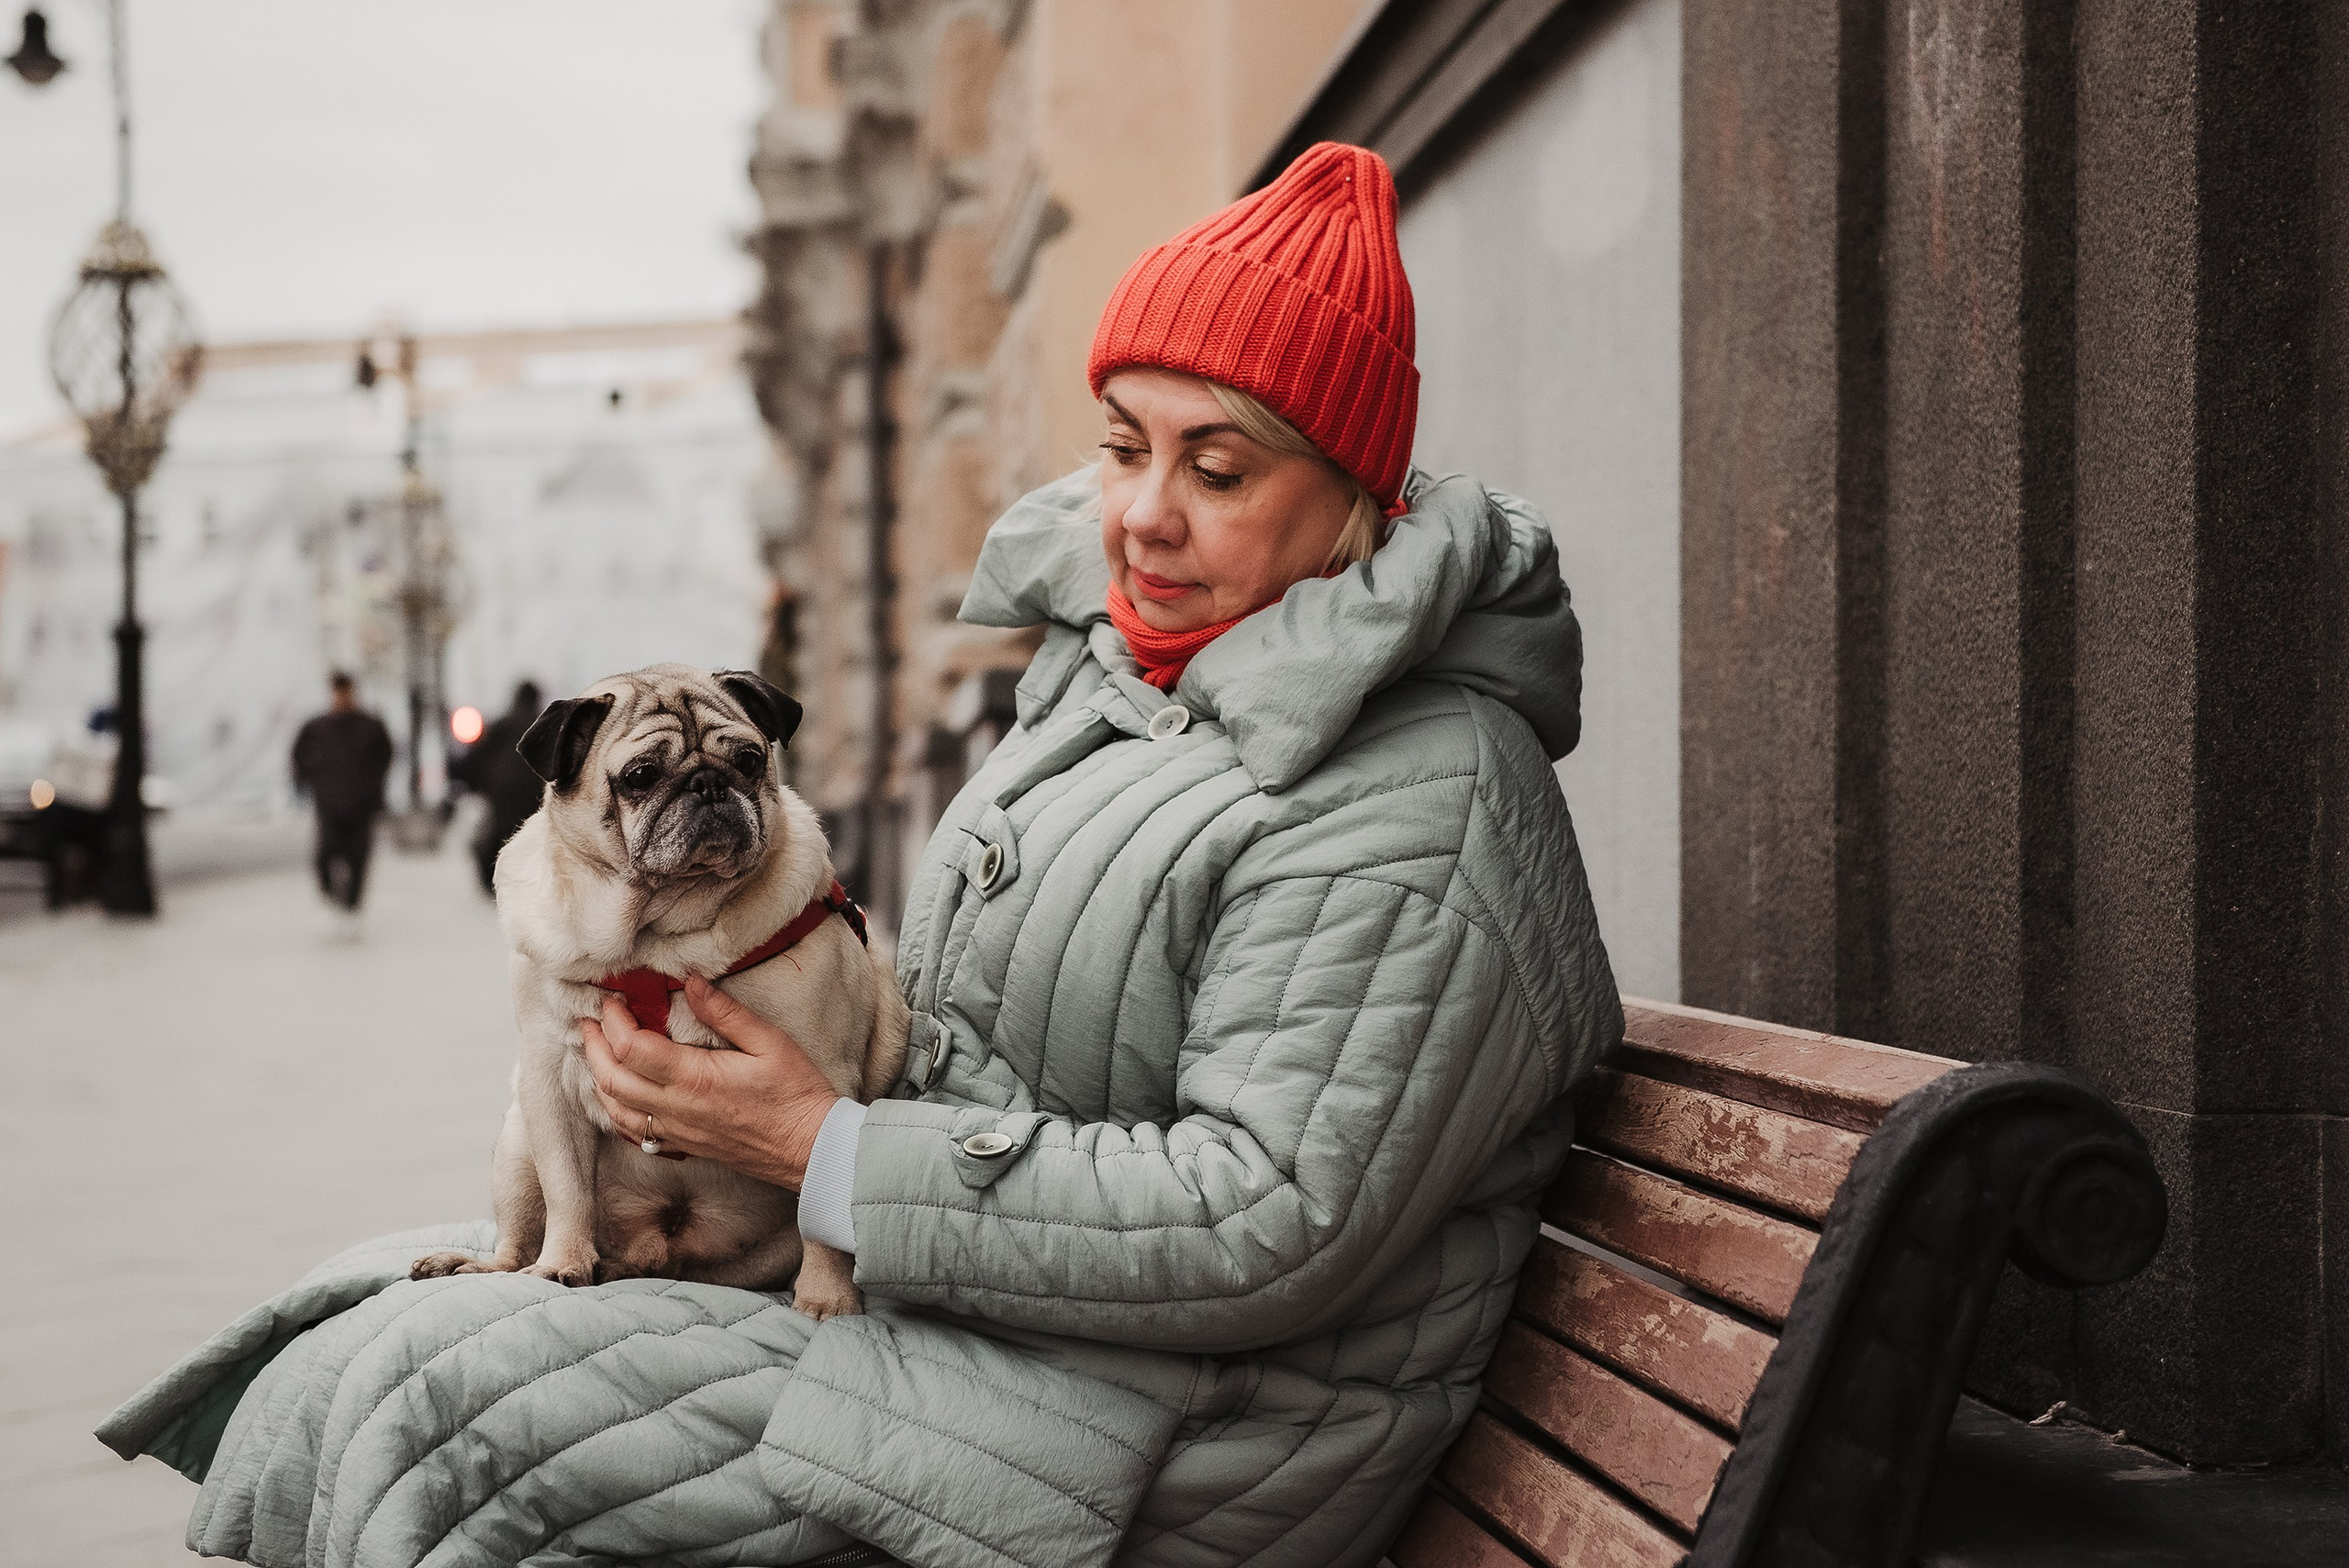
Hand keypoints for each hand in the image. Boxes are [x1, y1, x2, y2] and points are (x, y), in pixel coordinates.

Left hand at [582, 977, 838, 1189]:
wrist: (810, 1148)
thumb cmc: (796, 1094)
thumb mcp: (770, 1042)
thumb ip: (726, 1013)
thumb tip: (691, 982)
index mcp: (695, 1079)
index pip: (631, 1048)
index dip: (613, 1021)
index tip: (613, 1000)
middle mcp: (677, 1108)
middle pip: (611, 1078)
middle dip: (594, 1045)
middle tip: (590, 1020)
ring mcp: (676, 1132)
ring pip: (615, 1108)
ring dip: (598, 1077)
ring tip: (596, 1051)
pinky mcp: (682, 1146)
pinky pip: (632, 1132)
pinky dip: (614, 1110)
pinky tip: (616, 1095)